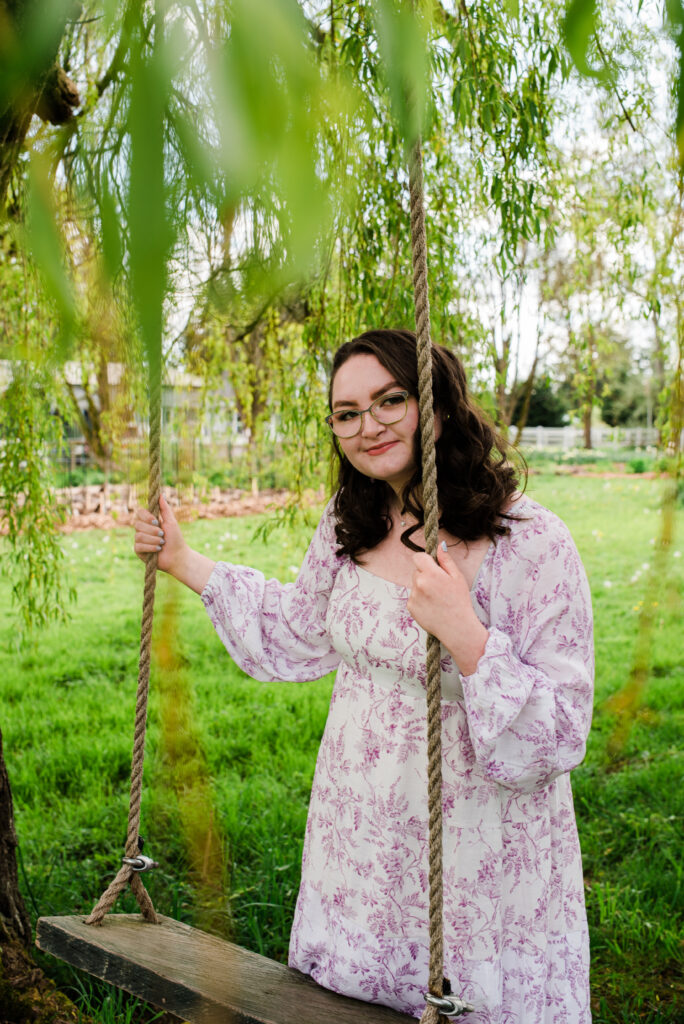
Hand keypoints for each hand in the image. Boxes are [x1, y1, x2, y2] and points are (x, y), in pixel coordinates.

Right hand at [133, 494, 186, 574]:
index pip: (140, 513)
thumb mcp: (171, 522)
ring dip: (153, 540)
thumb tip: (161, 494)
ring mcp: (139, 540)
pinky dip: (151, 547)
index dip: (146, 517)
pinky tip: (158, 550)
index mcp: (149, 521)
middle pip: (137, 524)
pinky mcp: (139, 551)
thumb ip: (165, 509)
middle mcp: (142, 529)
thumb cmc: (176, 539)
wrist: (177, 556)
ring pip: (139, 536)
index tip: (156, 521)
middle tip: (162, 535)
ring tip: (162, 543)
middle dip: (152, 531)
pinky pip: (138, 546)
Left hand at [407, 543, 488, 675]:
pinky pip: (413, 597)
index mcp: (431, 574)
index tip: (431, 566)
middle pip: (417, 571)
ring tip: (437, 599)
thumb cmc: (460, 602)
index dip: (425, 560)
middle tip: (439, 586)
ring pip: (415, 585)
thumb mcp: (457, 578)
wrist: (457, 628)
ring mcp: (413, 596)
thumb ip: (446, 560)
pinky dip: (420, 600)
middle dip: (425, 575)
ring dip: (422, 588)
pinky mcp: (410, 607)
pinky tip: (432, 606)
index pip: (418, 557)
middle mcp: (419, 584)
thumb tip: (440, 546)